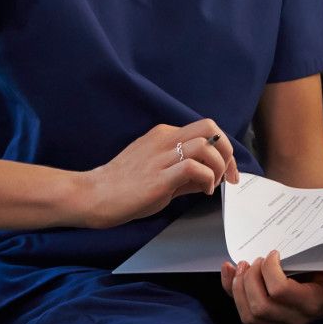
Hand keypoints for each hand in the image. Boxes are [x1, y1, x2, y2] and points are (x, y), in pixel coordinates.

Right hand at [77, 119, 238, 228]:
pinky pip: (193, 167)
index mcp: (163, 136)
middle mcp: (164, 140)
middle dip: (226, 151)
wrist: (92, 195)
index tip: (230, 171)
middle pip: (209, 128)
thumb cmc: (122, 187)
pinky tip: (202, 191)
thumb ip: (184, 174)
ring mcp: (160, 156)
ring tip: (213, 184)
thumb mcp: (158, 173)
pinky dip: (207, 178)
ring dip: (218, 166)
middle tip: (228, 174)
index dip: (224, 149)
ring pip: (205, 145)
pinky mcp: (158, 176)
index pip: (205, 130)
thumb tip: (210, 178)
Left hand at [221, 251, 322, 323]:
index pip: (281, 291)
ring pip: (250, 316)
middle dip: (251, 278)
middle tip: (257, 259)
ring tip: (243, 265)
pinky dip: (232, 291)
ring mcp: (281, 323)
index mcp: (315, 304)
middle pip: (261, 306)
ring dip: (239, 287)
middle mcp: (297, 319)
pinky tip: (230, 271)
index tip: (274, 252)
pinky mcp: (269, 321)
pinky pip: (245, 314)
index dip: (270, 270)